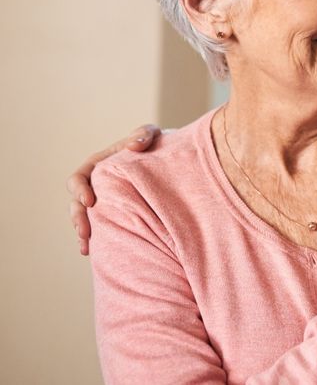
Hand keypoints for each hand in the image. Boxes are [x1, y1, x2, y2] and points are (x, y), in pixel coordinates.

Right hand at [67, 124, 160, 254]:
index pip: (79, 178)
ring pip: (84, 218)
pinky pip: (99, 227)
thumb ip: (143, 135)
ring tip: (86, 246)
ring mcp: (103, 200)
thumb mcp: (151, 135)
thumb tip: (134, 146)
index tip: (90, 202)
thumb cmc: (155, 144)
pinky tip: (92, 252)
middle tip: (85, 232)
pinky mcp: (112, 212)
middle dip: (77, 218)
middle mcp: (96, 185)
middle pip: (76, 203)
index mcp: (98, 165)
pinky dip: (94, 239)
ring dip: (83, 232)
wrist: (168, 159)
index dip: (80, 190)